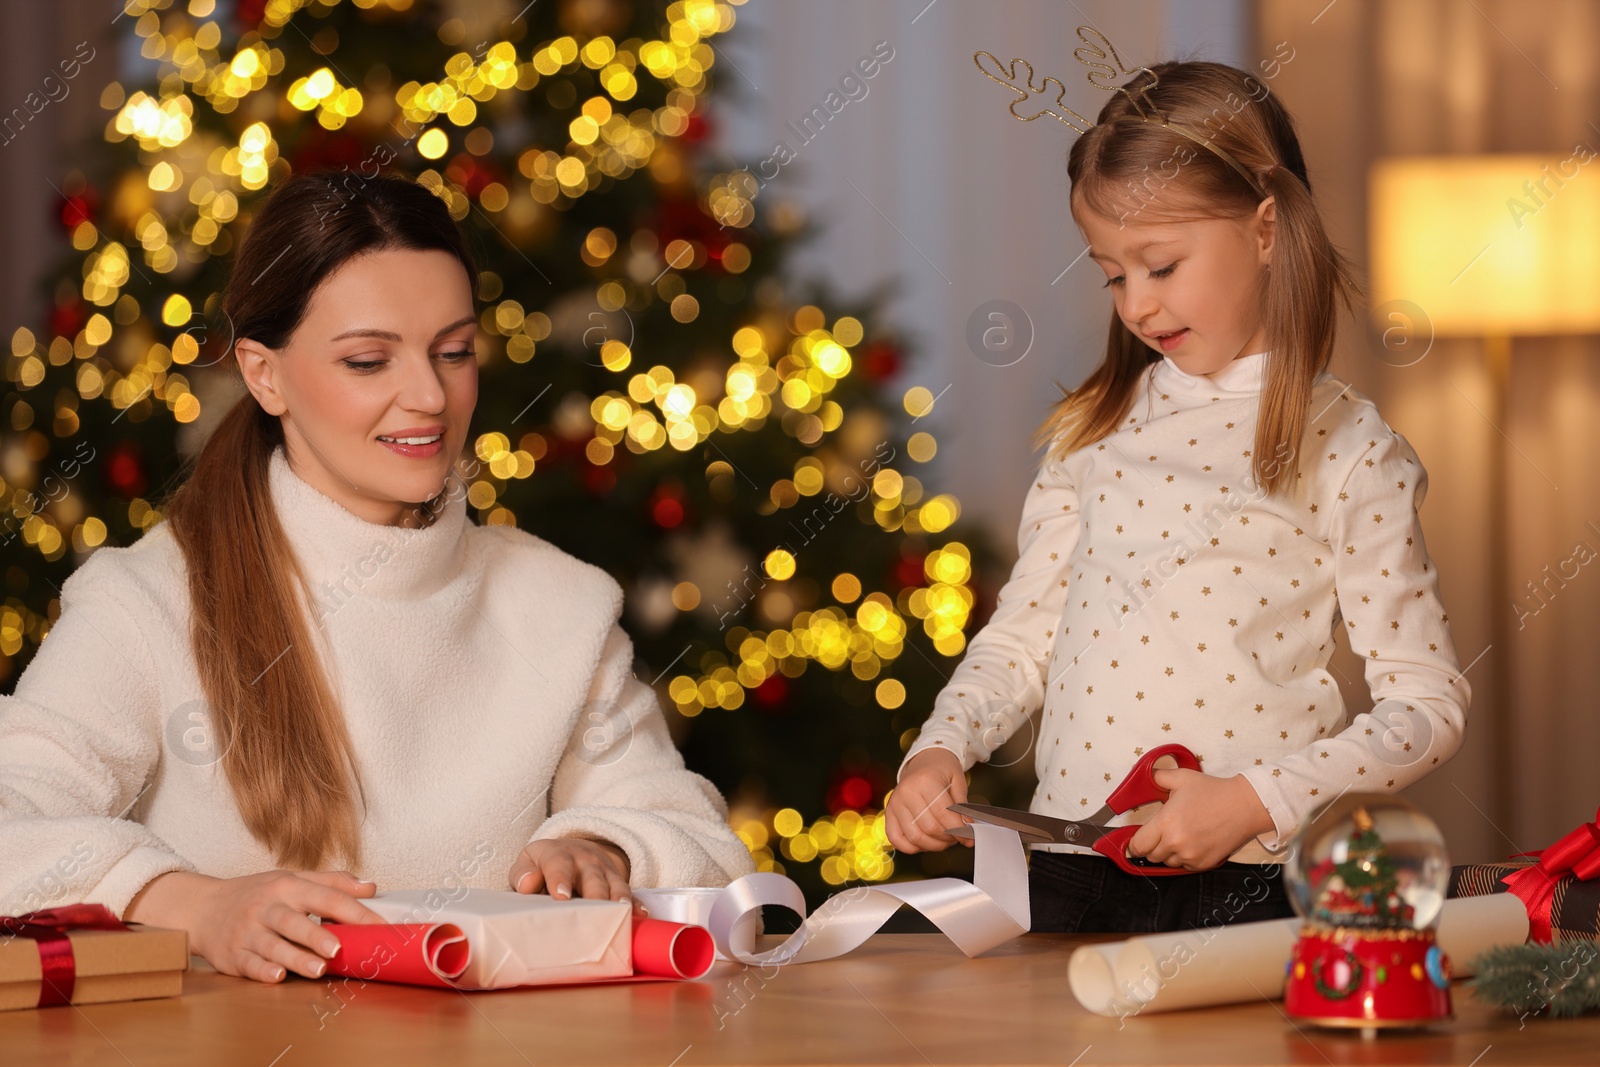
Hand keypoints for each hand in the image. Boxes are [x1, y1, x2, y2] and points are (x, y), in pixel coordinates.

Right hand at [124, 869, 385, 983]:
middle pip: (294, 922)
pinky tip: (277, 976)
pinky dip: (262, 970)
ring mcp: (248, 932)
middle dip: (316, 935)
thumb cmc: (257, 893)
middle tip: (338, 949)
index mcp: (287, 887)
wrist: (203, 907)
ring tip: (318, 969)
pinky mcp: (232, 954)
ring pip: (273, 946)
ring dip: (295, 958)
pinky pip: (248, 964)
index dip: (354, 911)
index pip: (325, 897)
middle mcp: (267, 908)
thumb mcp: (292, 878)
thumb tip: (371, 887)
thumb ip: (333, 883)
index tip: (378, 926)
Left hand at [509, 838, 630, 902]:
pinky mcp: (618, 884)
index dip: (560, 878)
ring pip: (614, 885)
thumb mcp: (529, 861)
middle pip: (592, 877)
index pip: (558, 863)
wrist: (575, 850)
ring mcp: (605, 872)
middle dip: (594, 895)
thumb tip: (527, 885)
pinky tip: (640, 915)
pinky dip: (636, 904)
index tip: (561, 896)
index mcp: (558, 855)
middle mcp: (585, 861)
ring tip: (620, 914)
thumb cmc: (544, 864)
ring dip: (618, 899)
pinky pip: (630, 893)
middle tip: (592, 914)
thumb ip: (523, 873)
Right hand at [885, 747, 972, 853]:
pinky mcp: (889, 814)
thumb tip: (967, 829)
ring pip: (915, 837)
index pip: (942, 814)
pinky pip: (897, 840)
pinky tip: (926, 842)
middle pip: (929, 828)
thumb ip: (962, 806)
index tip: (969, 838)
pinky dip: (913, 847)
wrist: (923, 761)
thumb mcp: (958, 781)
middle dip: (948, 838)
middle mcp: (906, 792)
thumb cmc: (941, 771)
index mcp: (925, 780)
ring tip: (945, 839)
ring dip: (934, 845)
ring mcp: (895, 804)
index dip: (958, 830)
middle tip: (958, 837)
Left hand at [1126, 769, 1275, 870]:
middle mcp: (1176, 843)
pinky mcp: (1204, 863)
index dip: (1134, 843)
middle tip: (1161, 833)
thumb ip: (1159, 777)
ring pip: (1168, 863)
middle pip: (1152, 856)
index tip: (1137, 839)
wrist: (1244, 806)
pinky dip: (1184, 858)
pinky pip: (1185, 866)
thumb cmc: (1213, 791)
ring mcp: (1190, 856)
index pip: (1138, 845)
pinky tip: (1192, 843)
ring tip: (1179, 837)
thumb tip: (1148, 777)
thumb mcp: (1182, 778)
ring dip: (1168, 853)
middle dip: (1152, 846)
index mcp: (1166, 823)